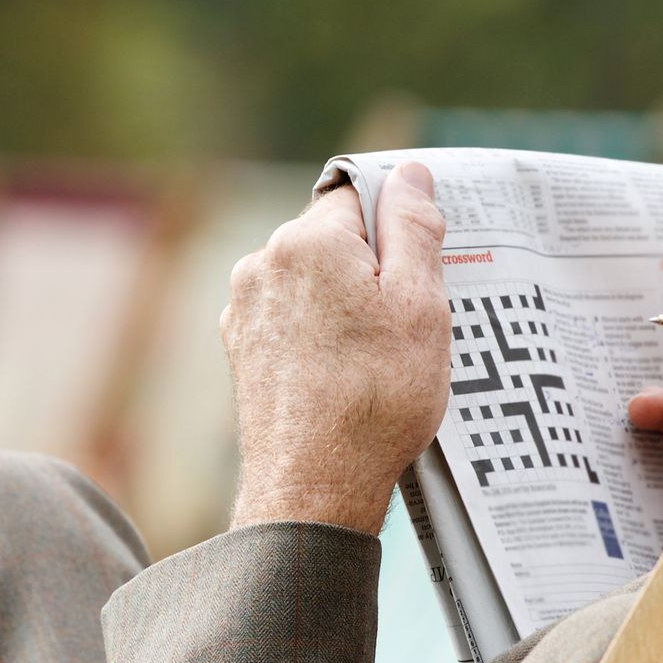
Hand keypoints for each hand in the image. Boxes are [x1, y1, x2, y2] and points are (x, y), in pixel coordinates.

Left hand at [223, 163, 450, 533]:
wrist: (314, 487)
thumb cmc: (376, 400)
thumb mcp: (421, 306)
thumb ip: (413, 229)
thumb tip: (409, 174)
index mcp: (308, 241)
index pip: (360, 195)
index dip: (397, 227)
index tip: (421, 269)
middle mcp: (263, 263)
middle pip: (333, 238)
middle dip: (371, 267)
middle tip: (406, 323)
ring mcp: (245, 307)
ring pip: (311, 280)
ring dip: (343, 304)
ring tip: (374, 358)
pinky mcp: (241, 347)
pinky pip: (290, 318)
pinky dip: (317, 335)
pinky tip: (343, 375)